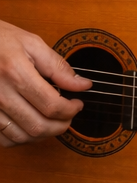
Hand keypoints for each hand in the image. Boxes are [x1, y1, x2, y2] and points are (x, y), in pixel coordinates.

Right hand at [0, 20, 90, 146]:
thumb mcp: (31, 43)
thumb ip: (58, 67)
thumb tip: (82, 85)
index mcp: (15, 72)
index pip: (51, 105)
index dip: (71, 110)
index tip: (77, 104)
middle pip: (38, 126)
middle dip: (61, 126)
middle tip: (68, 116)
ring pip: (21, 137)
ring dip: (43, 135)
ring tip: (52, 121)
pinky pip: (4, 139)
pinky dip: (21, 138)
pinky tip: (30, 125)